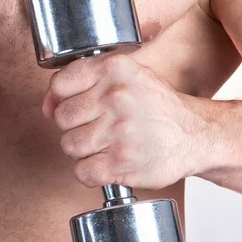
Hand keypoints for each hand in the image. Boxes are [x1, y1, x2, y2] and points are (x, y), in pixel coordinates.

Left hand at [43, 54, 209, 189]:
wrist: (195, 135)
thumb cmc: (157, 107)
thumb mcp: (127, 77)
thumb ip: (84, 82)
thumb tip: (46, 105)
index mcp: (115, 69)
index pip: (60, 84)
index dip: (61, 99)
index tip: (75, 107)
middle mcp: (116, 97)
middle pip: (61, 117)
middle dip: (74, 126)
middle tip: (97, 127)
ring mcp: (119, 131)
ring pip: (69, 145)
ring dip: (82, 150)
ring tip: (104, 145)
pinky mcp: (122, 163)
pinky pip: (81, 171)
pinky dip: (90, 172)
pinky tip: (107, 163)